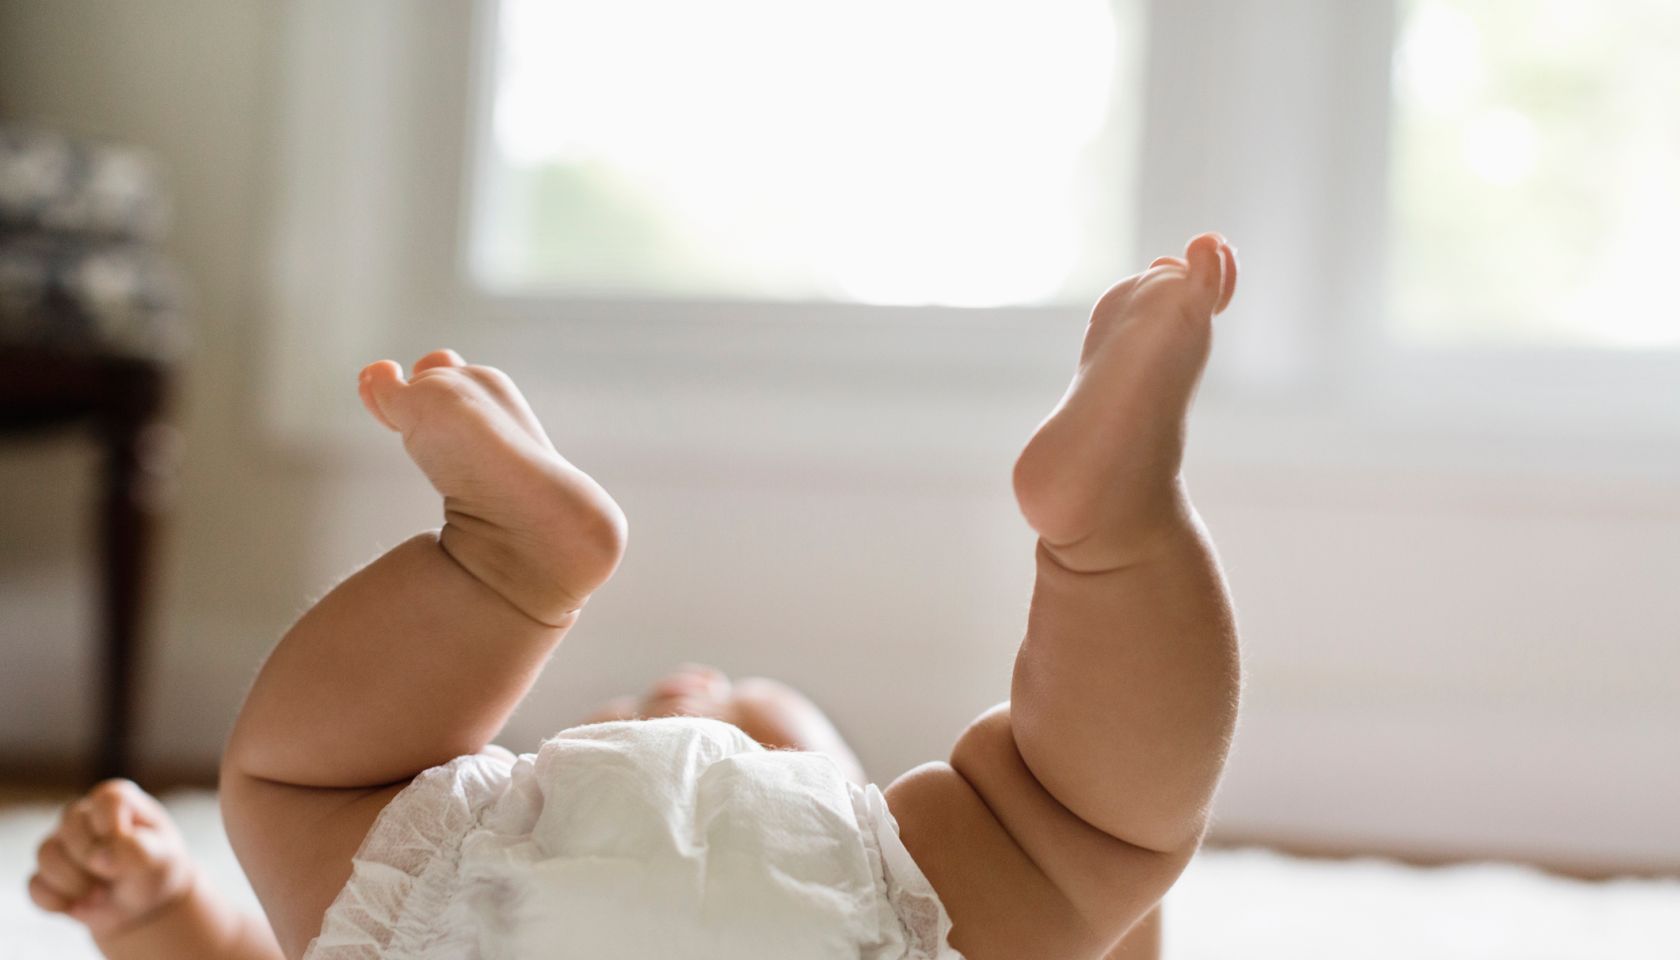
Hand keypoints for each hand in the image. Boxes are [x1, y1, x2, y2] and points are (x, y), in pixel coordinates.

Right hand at [27, 779, 195, 939]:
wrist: (142, 905)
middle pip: (70, 826)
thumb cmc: (154, 870)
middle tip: (116, 878)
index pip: (106, 802)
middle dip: (95, 859)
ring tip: (101, 895)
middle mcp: (82, 814)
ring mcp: (59, 843)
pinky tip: (79, 905)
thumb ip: (136, 851)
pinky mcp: (44, 874)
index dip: (115, 831)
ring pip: (47, 854)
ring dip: (76, 883)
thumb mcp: (159, 859)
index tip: (131, 852)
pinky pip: (36, 886)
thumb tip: (100, 856)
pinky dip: (58, 902)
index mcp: (115, 799)